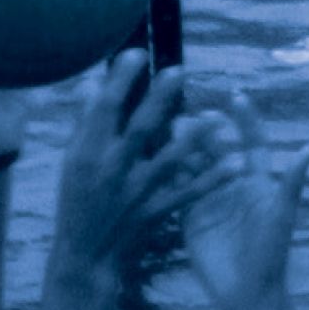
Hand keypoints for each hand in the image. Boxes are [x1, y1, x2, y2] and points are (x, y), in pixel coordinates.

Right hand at [48, 51, 206, 277]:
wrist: (86, 255)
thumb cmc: (76, 200)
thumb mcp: (72, 161)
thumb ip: (84, 123)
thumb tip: (91, 83)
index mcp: (88, 153)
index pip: (104, 109)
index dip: (120, 80)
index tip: (137, 54)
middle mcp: (112, 170)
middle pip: (139, 129)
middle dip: (160, 99)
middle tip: (180, 71)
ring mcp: (136, 192)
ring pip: (169, 160)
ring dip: (194, 138)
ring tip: (215, 116)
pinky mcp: (155, 212)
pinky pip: (188, 193)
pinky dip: (212, 179)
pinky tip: (236, 164)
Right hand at [180, 92, 308, 309]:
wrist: (247, 292)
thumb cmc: (270, 253)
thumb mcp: (281, 215)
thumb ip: (291, 182)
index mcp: (257, 182)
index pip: (252, 142)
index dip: (245, 120)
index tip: (235, 96)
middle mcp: (232, 186)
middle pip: (217, 149)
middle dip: (206, 129)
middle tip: (192, 110)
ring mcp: (209, 199)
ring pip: (194, 164)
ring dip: (183, 145)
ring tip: (169, 124)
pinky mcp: (189, 215)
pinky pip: (177, 188)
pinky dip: (166, 171)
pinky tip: (152, 154)